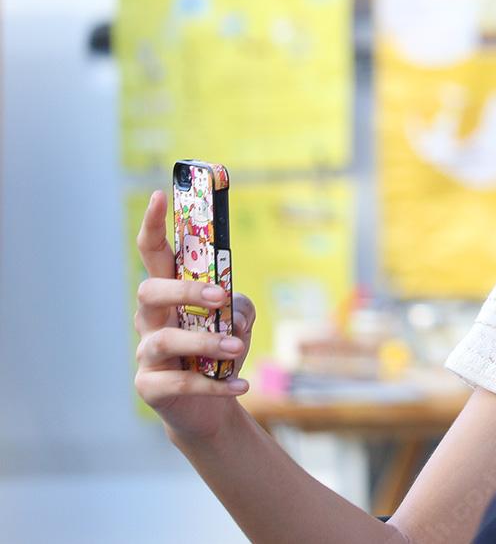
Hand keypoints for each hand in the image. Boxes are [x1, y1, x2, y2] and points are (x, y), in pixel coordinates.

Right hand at [134, 190, 254, 441]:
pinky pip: (180, 382)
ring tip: (238, 348)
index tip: (158, 196)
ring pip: (165, 339)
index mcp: (169, 294)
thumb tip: (234, 316)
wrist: (211, 407)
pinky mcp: (150, 387)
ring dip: (206, 340)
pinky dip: (216, 383)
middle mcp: (150, 319)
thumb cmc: (222, 351)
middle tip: (218, 296)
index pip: (152, 254)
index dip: (152, 224)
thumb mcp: (239, 321)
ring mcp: (145, 354)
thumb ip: (239, 307)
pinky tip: (242, 384)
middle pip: (149, 291)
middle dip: (183, 290)